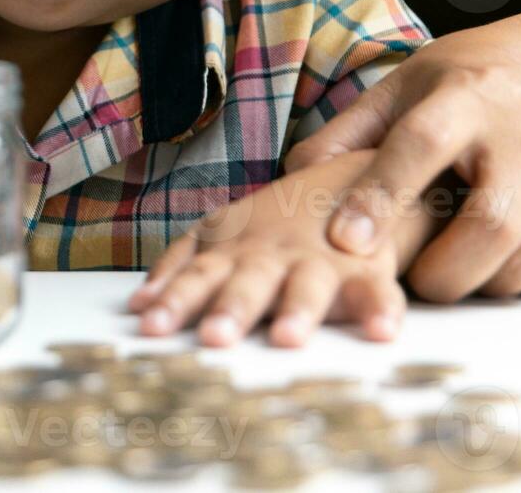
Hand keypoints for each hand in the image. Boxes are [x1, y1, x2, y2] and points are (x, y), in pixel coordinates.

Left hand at [127, 152, 416, 347]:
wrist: (350, 181)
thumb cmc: (274, 224)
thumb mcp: (220, 235)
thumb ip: (179, 268)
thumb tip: (138, 306)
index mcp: (233, 251)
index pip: (197, 277)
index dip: (174, 300)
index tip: (151, 327)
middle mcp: (273, 257)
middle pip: (248, 283)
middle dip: (231, 309)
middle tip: (215, 337)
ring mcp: (319, 262)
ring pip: (307, 287)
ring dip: (298, 310)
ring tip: (288, 338)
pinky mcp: (366, 271)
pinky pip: (376, 292)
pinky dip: (381, 310)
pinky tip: (381, 332)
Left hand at [286, 11, 520, 301]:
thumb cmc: (470, 82)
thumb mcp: (404, 85)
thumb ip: (349, 133)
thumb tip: (294, 181)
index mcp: (465, 97)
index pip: (421, 146)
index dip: (381, 195)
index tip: (346, 240)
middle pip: (494, 221)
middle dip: (446, 269)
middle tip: (413, 279)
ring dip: (485, 283)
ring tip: (452, 276)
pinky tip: (502, 271)